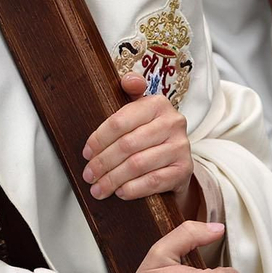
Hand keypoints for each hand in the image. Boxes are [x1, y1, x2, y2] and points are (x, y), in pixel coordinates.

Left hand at [84, 74, 195, 214]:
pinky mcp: (184, 169)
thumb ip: (131, 92)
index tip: (86, 153)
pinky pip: (153, 181)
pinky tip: (120, 192)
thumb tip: (129, 80)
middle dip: (102, 163)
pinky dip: (133, 189)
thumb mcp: (139, 111)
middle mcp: (173, 122)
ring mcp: (181, 146)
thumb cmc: (149, 134)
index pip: (120, 120)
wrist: (176, 161)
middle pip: (127, 145)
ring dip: (113, 179)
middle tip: (88, 175)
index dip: (99, 139)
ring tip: (99, 188)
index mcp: (157, 103)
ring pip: (138, 165)